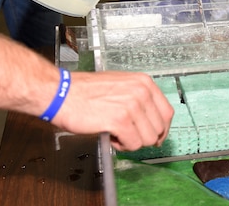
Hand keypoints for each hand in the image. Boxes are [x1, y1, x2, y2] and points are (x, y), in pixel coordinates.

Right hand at [52, 71, 173, 151]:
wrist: (61, 92)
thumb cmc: (86, 91)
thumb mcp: (121, 85)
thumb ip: (139, 99)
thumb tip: (152, 121)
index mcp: (144, 82)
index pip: (167, 112)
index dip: (162, 129)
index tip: (156, 137)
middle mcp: (142, 92)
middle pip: (158, 128)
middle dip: (143, 137)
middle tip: (127, 134)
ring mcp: (132, 106)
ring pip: (147, 139)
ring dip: (132, 142)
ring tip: (117, 133)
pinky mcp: (120, 120)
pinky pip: (133, 144)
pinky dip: (122, 145)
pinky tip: (112, 136)